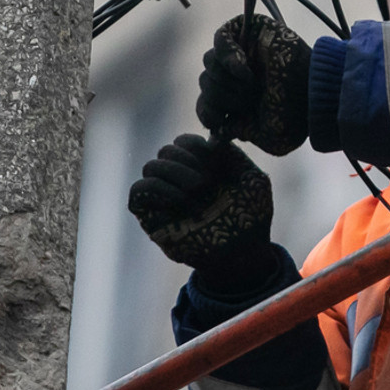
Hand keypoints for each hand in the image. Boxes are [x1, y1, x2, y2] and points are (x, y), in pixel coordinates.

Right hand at [128, 134, 274, 287]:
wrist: (245, 252)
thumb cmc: (252, 216)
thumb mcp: (251, 177)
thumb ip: (232, 153)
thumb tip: (211, 137)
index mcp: (199, 167)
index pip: (182, 141)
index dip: (194, 144)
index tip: (215, 157)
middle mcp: (179, 181)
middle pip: (164, 151)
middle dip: (186, 159)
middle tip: (206, 181)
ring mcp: (164, 199)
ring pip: (150, 167)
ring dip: (174, 173)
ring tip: (197, 190)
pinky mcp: (151, 219)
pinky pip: (137, 192)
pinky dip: (158, 189)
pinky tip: (183, 198)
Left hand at [197, 15, 309, 155]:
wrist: (313, 92)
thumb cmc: (295, 115)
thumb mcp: (268, 138)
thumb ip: (240, 133)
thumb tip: (218, 134)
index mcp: (240, 99)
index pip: (206, 103)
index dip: (207, 111)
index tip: (219, 119)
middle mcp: (238, 76)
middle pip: (205, 82)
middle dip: (221, 96)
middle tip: (248, 99)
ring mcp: (243, 51)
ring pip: (209, 61)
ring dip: (226, 78)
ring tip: (250, 84)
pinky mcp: (250, 30)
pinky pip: (221, 38)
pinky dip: (227, 55)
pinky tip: (244, 68)